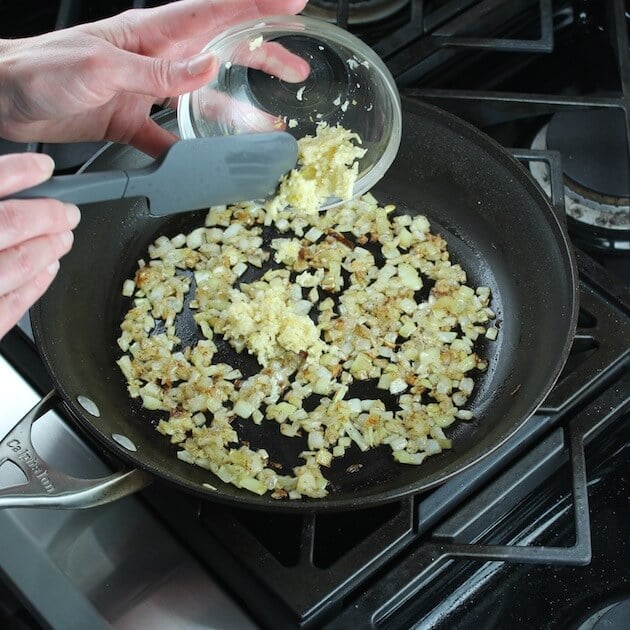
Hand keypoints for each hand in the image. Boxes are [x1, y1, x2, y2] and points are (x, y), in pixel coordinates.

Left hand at [0, 0, 308, 156]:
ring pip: (207, 96)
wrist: (8, 97)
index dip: (256, 5)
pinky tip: (211, 161)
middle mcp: (158, 59)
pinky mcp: (134, 121)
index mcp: (153, 34)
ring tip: (271, 119)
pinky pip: (174, 137)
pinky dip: (194, 150)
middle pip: (224, 52)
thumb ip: (156, 72)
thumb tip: (206, 69)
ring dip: (240, 105)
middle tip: (297, 66)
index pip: (216, 11)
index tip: (294, 2)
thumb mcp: (102, 66)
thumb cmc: (41, 68)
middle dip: (264, 55)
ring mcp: (149, 91)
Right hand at [0, 154, 79, 337]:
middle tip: (66, 213)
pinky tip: (49, 270)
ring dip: (47, 248)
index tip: (43, 168)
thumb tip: (12, 185)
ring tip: (62, 239)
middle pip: (8, 223)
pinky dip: (35, 286)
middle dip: (46, 215)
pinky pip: (10, 307)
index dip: (18, 172)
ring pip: (16, 264)